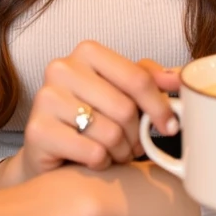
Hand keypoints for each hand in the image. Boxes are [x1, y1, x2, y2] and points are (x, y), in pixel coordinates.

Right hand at [0, 40, 179, 187]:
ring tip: (113, 152)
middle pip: (125, 108)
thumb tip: (179, 77)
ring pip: (109, 132)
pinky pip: (91, 152)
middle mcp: (62, 68)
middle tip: (132, 146)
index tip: (170, 126)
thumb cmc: (94, 118)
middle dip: (136, 136)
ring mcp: (45, 98)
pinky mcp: (36, 130)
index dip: (160, 106)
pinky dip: (101, 163)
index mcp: (87, 52)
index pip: (137, 77)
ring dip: (120, 151)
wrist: (52, 153)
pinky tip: (93, 160)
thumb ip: (149, 79)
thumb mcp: (123, 92)